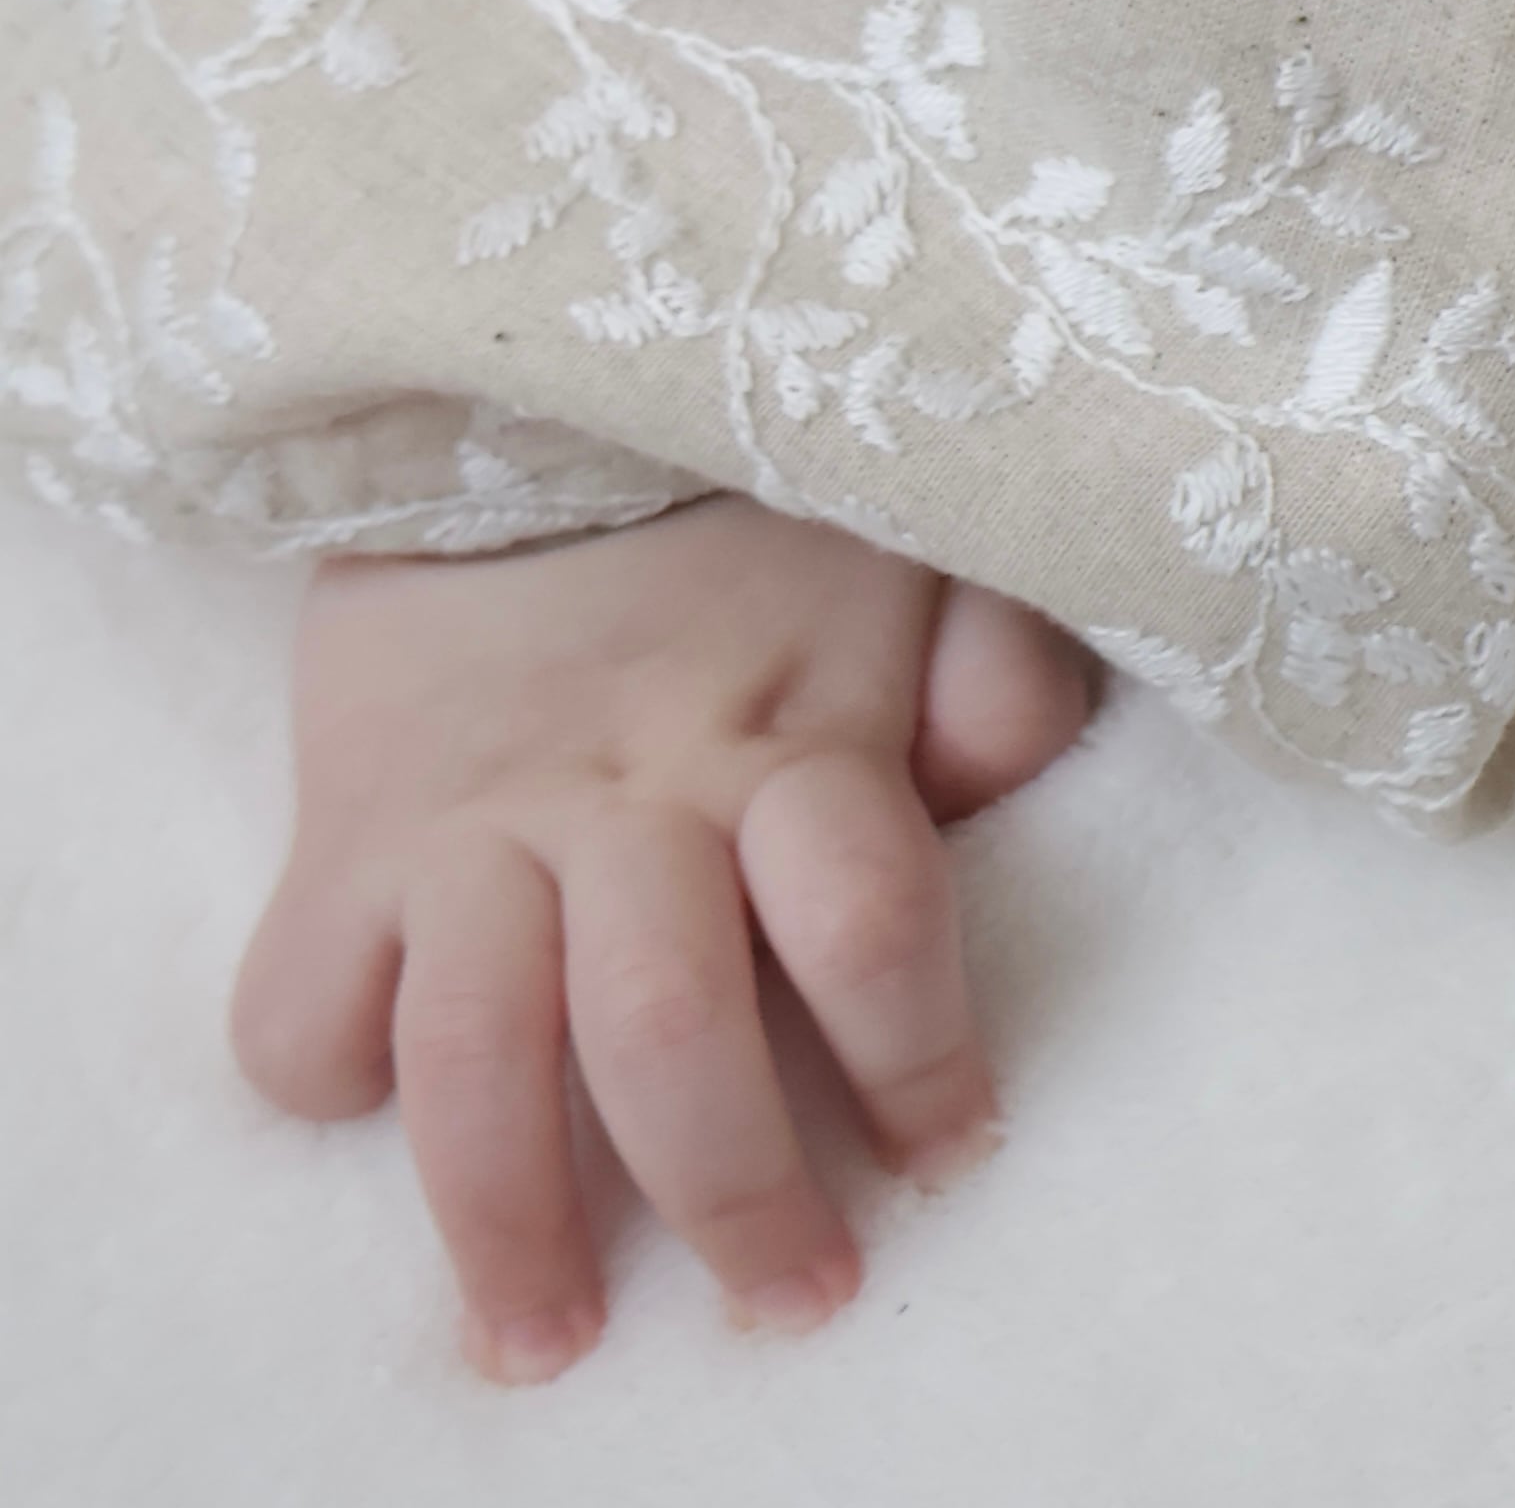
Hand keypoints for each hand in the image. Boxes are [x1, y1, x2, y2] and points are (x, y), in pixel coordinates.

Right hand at [229, 496, 1093, 1386]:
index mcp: (786, 726)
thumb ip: (991, 657)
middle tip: (795, 1303)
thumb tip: (1004, 762)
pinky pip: (304, 1005)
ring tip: (549, 1346)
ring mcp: (471, 820)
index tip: (954, 1148)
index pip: (866, 911)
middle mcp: (624, 789)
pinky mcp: (344, 833)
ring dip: (511, 1225)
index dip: (919, 1049)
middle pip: (665, 1028)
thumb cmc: (750, 512)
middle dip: (732, 1194)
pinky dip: (330, 1079)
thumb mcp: (910, 549)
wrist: (529, 375)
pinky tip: (380, 1124)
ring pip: (474, 1056)